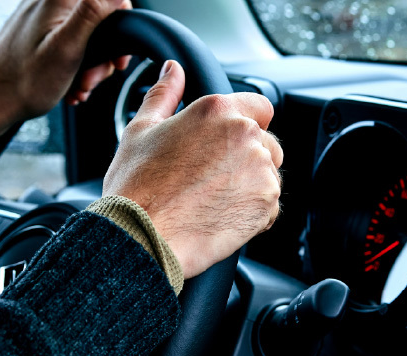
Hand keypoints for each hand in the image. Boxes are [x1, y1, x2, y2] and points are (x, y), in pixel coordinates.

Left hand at [0, 0, 131, 154]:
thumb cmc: (23, 82)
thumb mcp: (67, 48)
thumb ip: (92, 13)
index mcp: (57, 1)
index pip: (109, 0)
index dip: (121, 25)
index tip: (117, 56)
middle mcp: (48, 3)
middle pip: (98, 19)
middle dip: (103, 54)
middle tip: (92, 77)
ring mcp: (41, 18)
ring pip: (85, 35)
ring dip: (89, 65)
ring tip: (78, 86)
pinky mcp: (37, 33)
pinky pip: (68, 44)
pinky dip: (75, 66)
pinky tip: (69, 86)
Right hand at [102, 60, 283, 277]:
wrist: (141, 234)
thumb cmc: (136, 186)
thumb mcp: (141, 130)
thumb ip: (164, 94)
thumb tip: (172, 70)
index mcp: (218, 111)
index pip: (260, 106)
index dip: (245, 124)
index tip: (227, 144)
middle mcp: (245, 135)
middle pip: (267, 142)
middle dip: (247, 158)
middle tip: (211, 179)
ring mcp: (260, 170)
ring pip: (269, 175)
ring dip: (251, 186)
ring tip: (212, 201)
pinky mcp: (266, 204)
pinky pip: (270, 207)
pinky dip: (253, 215)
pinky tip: (220, 217)